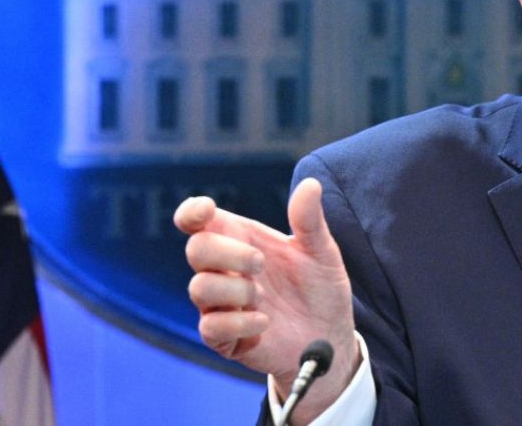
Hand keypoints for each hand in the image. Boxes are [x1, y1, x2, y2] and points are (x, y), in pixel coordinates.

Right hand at [174, 178, 360, 422]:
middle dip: (229, 253)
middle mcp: (224, 270)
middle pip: (195, 249)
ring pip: (199, 288)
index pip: (196, 221)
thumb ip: (310, 220)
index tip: (207, 210)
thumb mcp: (321, 252)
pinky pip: (210, 328)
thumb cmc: (319, 288)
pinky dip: (240, 323)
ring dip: (237, 290)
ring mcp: (221, 305)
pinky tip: (265, 322)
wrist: (331, 336)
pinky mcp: (224, 338)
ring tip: (265, 297)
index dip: (191, 212)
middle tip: (261, 263)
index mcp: (240, 239)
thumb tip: (311, 184)